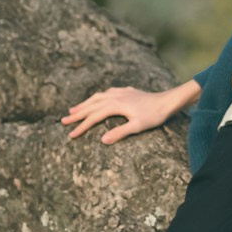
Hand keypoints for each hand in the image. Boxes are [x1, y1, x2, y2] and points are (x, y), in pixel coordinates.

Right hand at [63, 82, 192, 143]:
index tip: (70, 135)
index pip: (93, 117)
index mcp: (114, 105)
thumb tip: (102, 140)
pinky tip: (96, 100)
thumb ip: (120, 132)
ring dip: (84, 104)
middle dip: (76, 114)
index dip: (81, 126)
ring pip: (96, 98)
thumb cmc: (154, 115)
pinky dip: (96, 98)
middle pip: (90, 106)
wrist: (167, 101)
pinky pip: (105, 93)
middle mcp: (114, 96)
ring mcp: (119, 92)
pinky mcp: (125, 91)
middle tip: (63, 121)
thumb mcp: (137, 126)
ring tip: (73, 110)